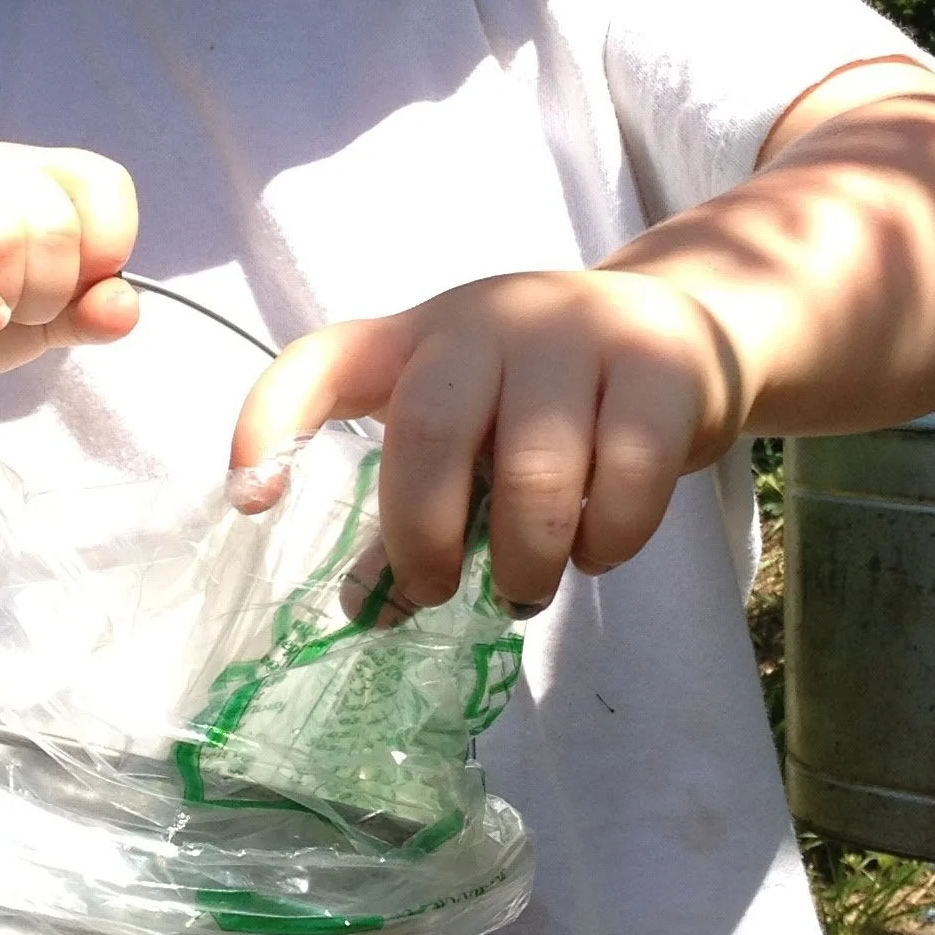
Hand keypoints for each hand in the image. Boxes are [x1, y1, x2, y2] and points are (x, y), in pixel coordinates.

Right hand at [0, 142, 139, 399]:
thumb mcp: (42, 320)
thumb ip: (89, 313)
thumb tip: (123, 306)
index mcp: (29, 172)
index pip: (103, 183)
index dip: (106, 249)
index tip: (72, 290)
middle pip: (54, 224)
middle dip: (45, 295)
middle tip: (5, 311)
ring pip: (0, 240)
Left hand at [231, 268, 741, 614]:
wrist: (682, 330)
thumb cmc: (545, 400)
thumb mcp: (470, 435)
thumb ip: (415, 513)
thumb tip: (365, 613)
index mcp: (418, 337)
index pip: (323, 361)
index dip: (272, 422)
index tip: (252, 499)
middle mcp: (488, 320)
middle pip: (427, 432)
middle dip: (423, 537)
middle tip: (435, 592)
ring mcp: (579, 334)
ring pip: (534, 473)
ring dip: (524, 562)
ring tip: (525, 591)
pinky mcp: (659, 368)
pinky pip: (625, 479)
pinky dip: (604, 542)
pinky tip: (595, 551)